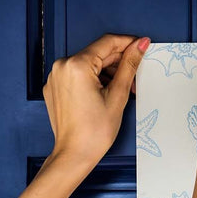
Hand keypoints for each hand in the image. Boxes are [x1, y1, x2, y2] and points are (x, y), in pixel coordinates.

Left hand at [43, 33, 148, 169]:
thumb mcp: (118, 95)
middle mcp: (62, 65)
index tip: (142, 44)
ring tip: (123, 90)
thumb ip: (129, 65)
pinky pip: (77, 75)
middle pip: (97, 54)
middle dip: (119, 63)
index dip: (128, 42)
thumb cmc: (94, 132)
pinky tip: (106, 94)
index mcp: (77, 65)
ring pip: (88, 65)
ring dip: (107, 73)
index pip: (107, 43)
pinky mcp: (54, 87)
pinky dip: (93, 80)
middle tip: (137, 76)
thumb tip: (140, 44)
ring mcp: (55, 76)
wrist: (74, 154)